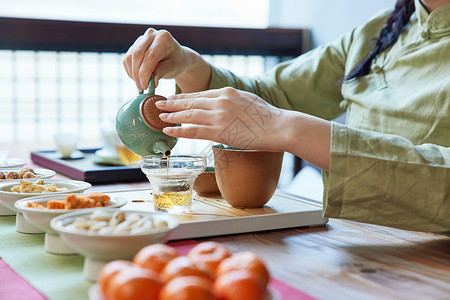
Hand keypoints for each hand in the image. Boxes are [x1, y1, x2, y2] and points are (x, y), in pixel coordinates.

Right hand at [123, 28, 210, 91]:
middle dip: (137, 74)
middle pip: (137, 55)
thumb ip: (161, 72)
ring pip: (129, 57)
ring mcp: (141, 38)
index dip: (145, 72)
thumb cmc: (176, 62)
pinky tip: (138, 78)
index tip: (144, 86)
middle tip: (141, 88)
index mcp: (163, 37)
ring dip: (133, 74)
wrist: (176, 57)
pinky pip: (127, 59)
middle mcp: (151, 34)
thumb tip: (151, 82)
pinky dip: (130, 71)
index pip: (150, 55)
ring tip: (141, 85)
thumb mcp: (172, 68)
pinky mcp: (134, 45)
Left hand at [155, 87, 290, 151]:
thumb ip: (232, 100)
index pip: (200, 95)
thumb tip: (223, 105)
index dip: (184, 97)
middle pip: (190, 102)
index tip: (174, 98)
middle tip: (159, 104)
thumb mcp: (247, 99)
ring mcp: (218, 116)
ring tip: (160, 117)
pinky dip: (179, 130)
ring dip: (172, 116)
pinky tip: (169, 130)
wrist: (278, 126)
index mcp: (226, 92)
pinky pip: (193, 130)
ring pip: (188, 115)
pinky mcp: (219, 131)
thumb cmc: (267, 116)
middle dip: (173, 104)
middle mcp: (219, 101)